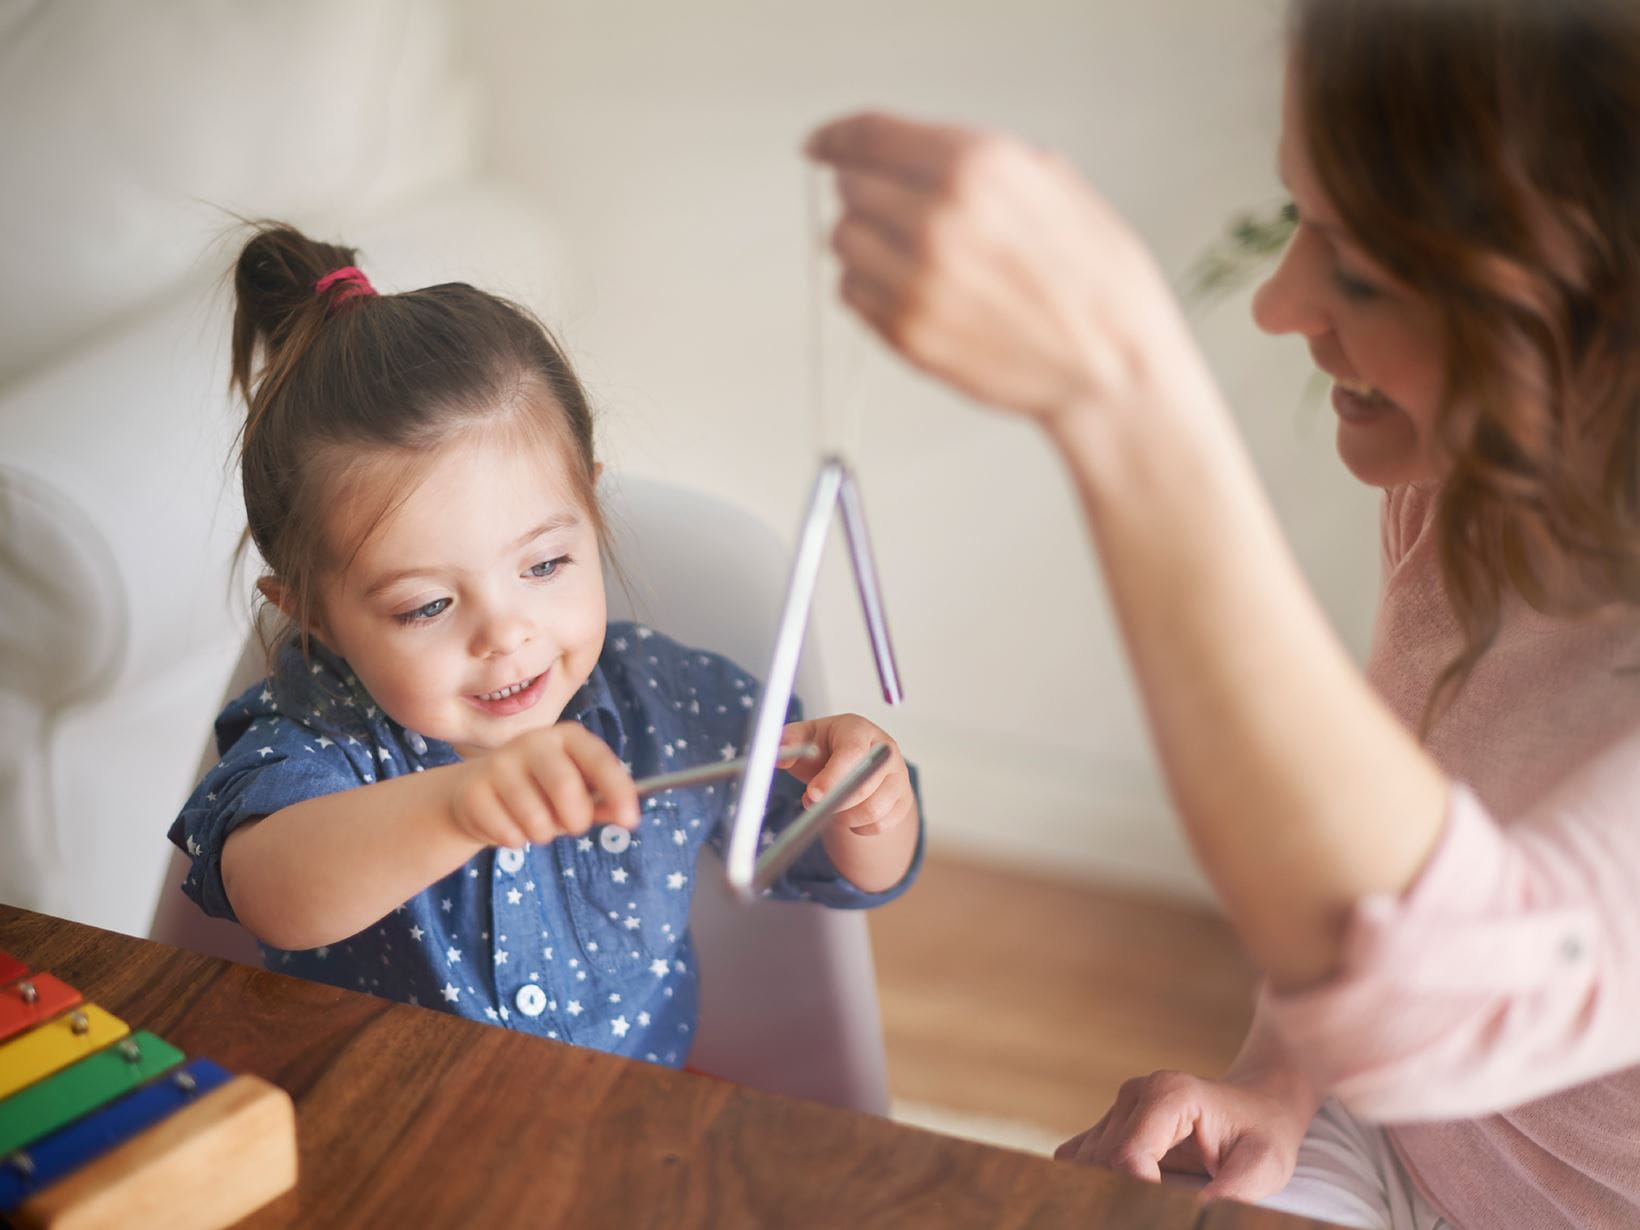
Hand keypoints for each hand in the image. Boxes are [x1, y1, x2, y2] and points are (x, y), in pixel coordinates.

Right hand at [448, 723, 638, 849]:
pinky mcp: (473, 792)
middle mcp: (532, 742)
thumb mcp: (576, 792)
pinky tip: (508, 825)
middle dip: (576, 818)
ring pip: (535, 818)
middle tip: (574, 826)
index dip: (617, 789)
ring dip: (544, 833)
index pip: (597, 758)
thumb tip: (627, 816)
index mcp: (566, 737)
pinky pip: (509, 833)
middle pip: (564, 786)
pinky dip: (517, 840)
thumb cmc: (538, 792)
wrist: (474, 794)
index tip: (631, 820)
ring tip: (537, 824)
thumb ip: (603, 802)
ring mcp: (499, 764)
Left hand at [778, 714, 913, 836]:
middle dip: (834, 802)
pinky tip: (848, 816)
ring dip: (845, 817)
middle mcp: (885, 750)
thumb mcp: (803, 738)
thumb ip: (789, 742)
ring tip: (830, 808)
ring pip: (874, 810)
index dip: (833, 777)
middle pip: (866, 786)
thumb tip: (778, 755)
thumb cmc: (825, 748)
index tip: (813, 794)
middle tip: (812, 802)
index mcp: (859, 730)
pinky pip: (883, 824)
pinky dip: (860, 828)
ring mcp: (899, 775)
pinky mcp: (903, 798)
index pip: (852, 753)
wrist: (852, 763)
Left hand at [805, 111, 1192, 424]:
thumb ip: (978, 159)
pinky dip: (871, 288)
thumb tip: (915, 152)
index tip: (822, 144)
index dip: (838, 136)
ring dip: (867, 243)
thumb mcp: (1053, 183)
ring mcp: (915, 282)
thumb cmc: (1096, 283)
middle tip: (902, 212)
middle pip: (851, 188)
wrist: (1111, 370)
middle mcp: (937, 221)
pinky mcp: (905, 334)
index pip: (871, 136)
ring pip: (842, 242)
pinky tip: (918, 292)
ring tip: (916, 257)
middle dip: (870, 193)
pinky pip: (851, 295)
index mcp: (976, 169)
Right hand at [1054, 1070, 1308, 1201]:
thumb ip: (1231, 1195)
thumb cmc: (1264, 1132)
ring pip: (1086, 1163)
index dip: (1139, 1197)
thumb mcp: (1263, 1166)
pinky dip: (1092, 1184)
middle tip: (1157, 1215)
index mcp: (1168, 1093)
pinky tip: (1121, 1201)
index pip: (1127, 1156)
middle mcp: (1135, 1093)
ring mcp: (1120, 1106)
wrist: (1260, 1103)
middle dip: (1122, 1199)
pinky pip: (1080, 1158)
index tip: (1167, 1215)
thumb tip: (1196, 1219)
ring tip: (1146, 1210)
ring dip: (1108, 1193)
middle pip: (1102, 1161)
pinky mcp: (1112, 1122)